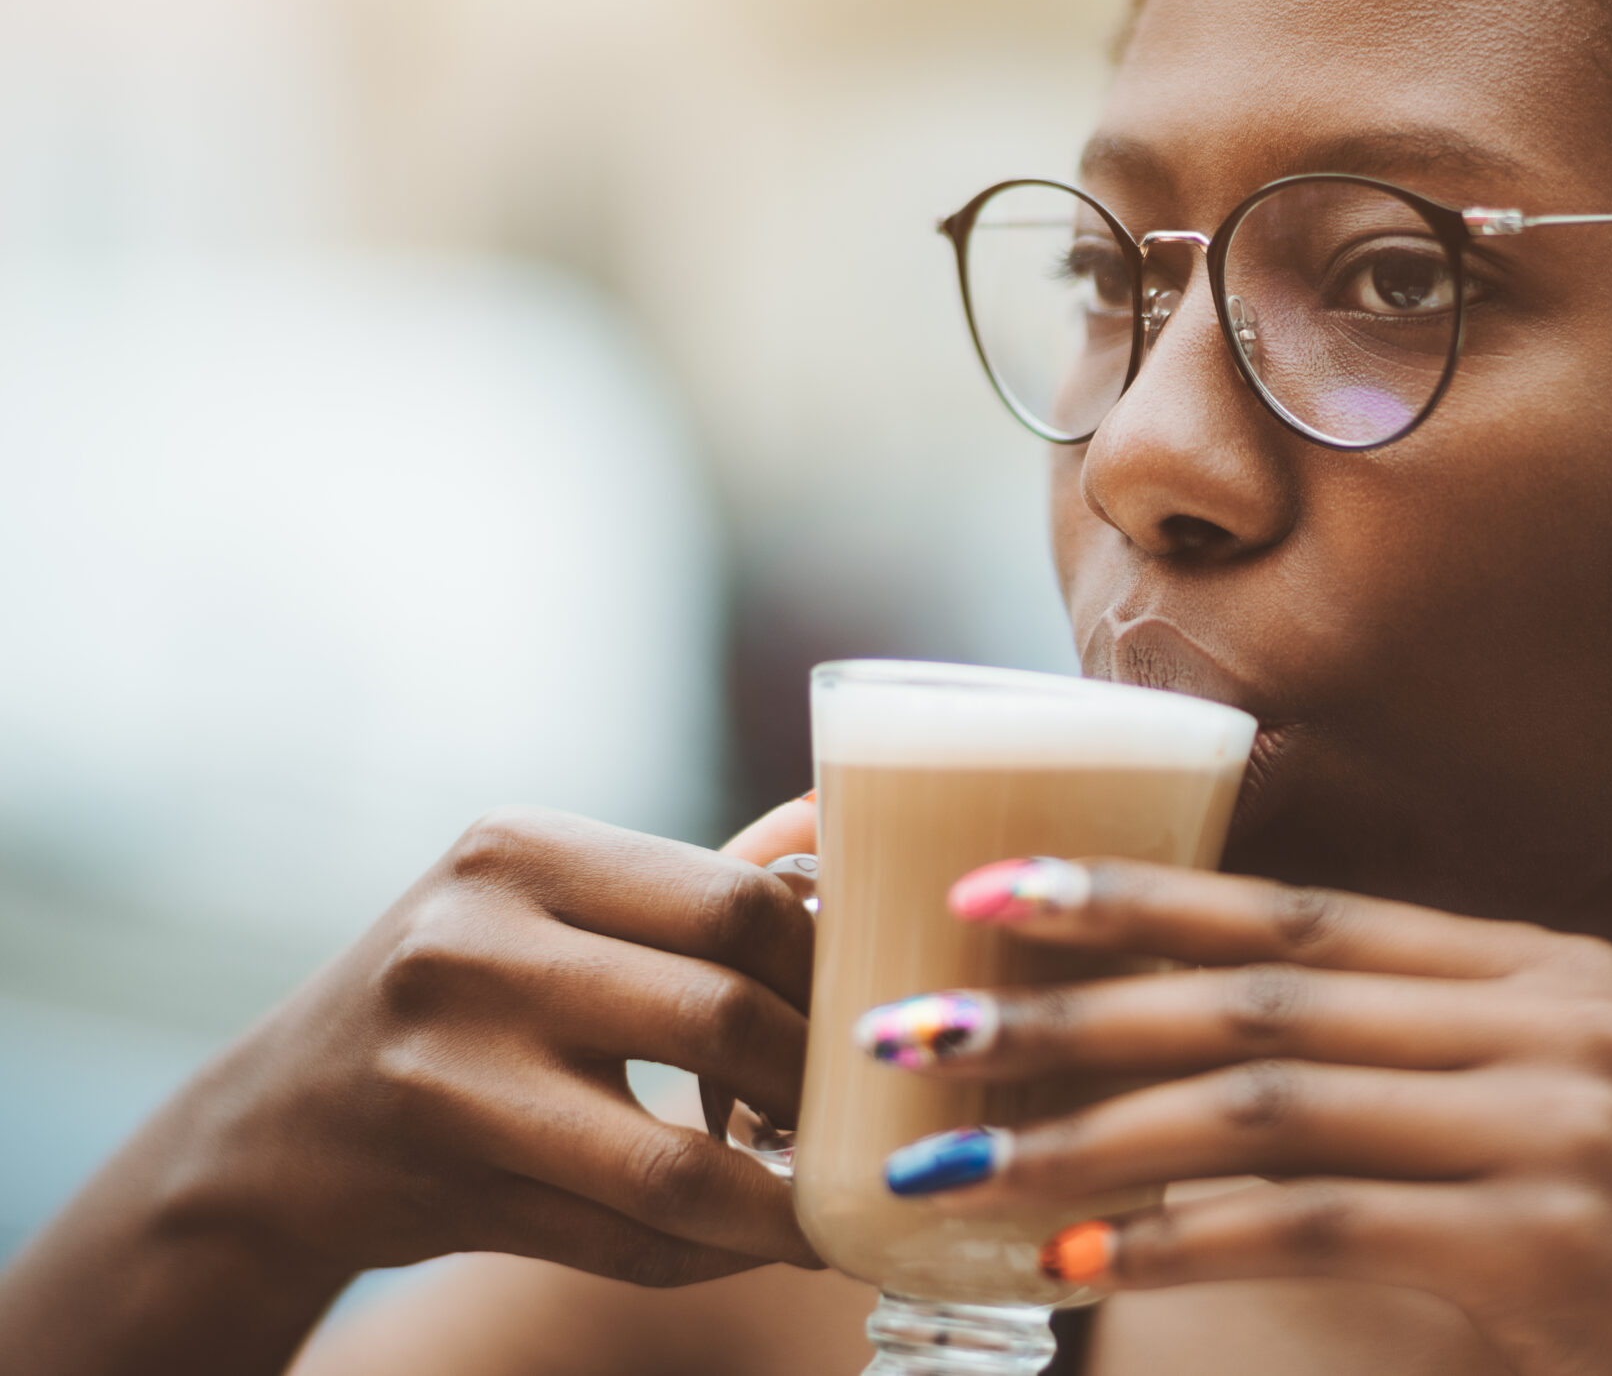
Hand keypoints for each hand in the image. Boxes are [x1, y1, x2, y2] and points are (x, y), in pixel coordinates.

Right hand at [154, 805, 822, 1290]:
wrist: (277, 1126)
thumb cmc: (462, 998)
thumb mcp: (550, 902)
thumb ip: (694, 877)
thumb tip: (842, 823)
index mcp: (523, 850)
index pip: (738, 901)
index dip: (834, 971)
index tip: (874, 1013)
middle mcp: (472, 943)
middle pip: (722, 1015)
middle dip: (821, 1085)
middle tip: (873, 1114)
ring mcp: (443, 1072)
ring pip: (673, 1162)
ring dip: (784, 1199)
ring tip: (843, 1197)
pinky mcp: (438, 1187)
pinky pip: (623, 1238)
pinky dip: (716, 1248)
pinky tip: (765, 1238)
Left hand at [858, 859, 1611, 1375]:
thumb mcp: (1523, 1136)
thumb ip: (1390, 1074)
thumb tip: (1168, 1047)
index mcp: (1545, 969)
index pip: (1302, 916)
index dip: (1136, 899)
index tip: (984, 893)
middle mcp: (1561, 1017)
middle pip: (1262, 999)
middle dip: (1067, 1009)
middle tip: (911, 1028)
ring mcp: (1567, 1120)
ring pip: (1268, 1107)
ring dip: (1083, 1138)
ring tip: (947, 1168)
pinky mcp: (1552, 1236)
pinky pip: (1314, 1225)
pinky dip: (1177, 1244)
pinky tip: (1069, 1268)